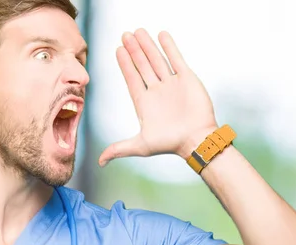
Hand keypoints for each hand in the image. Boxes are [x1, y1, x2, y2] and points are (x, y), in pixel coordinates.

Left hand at [98, 29, 217, 166]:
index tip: (118, 50)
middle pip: (142, 66)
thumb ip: (119, 149)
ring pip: (157, 60)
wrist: (196, 140)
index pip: (132, 79)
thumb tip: (99, 162)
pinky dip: (169, 47)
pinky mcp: (186, 79)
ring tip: (138, 31)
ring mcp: (171, 84)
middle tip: (125, 35)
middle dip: (134, 51)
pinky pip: (176, 59)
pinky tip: (161, 35)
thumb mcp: (140, 146)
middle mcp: (157, 91)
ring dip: (148, 46)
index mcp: (144, 103)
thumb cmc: (170, 144)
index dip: (125, 64)